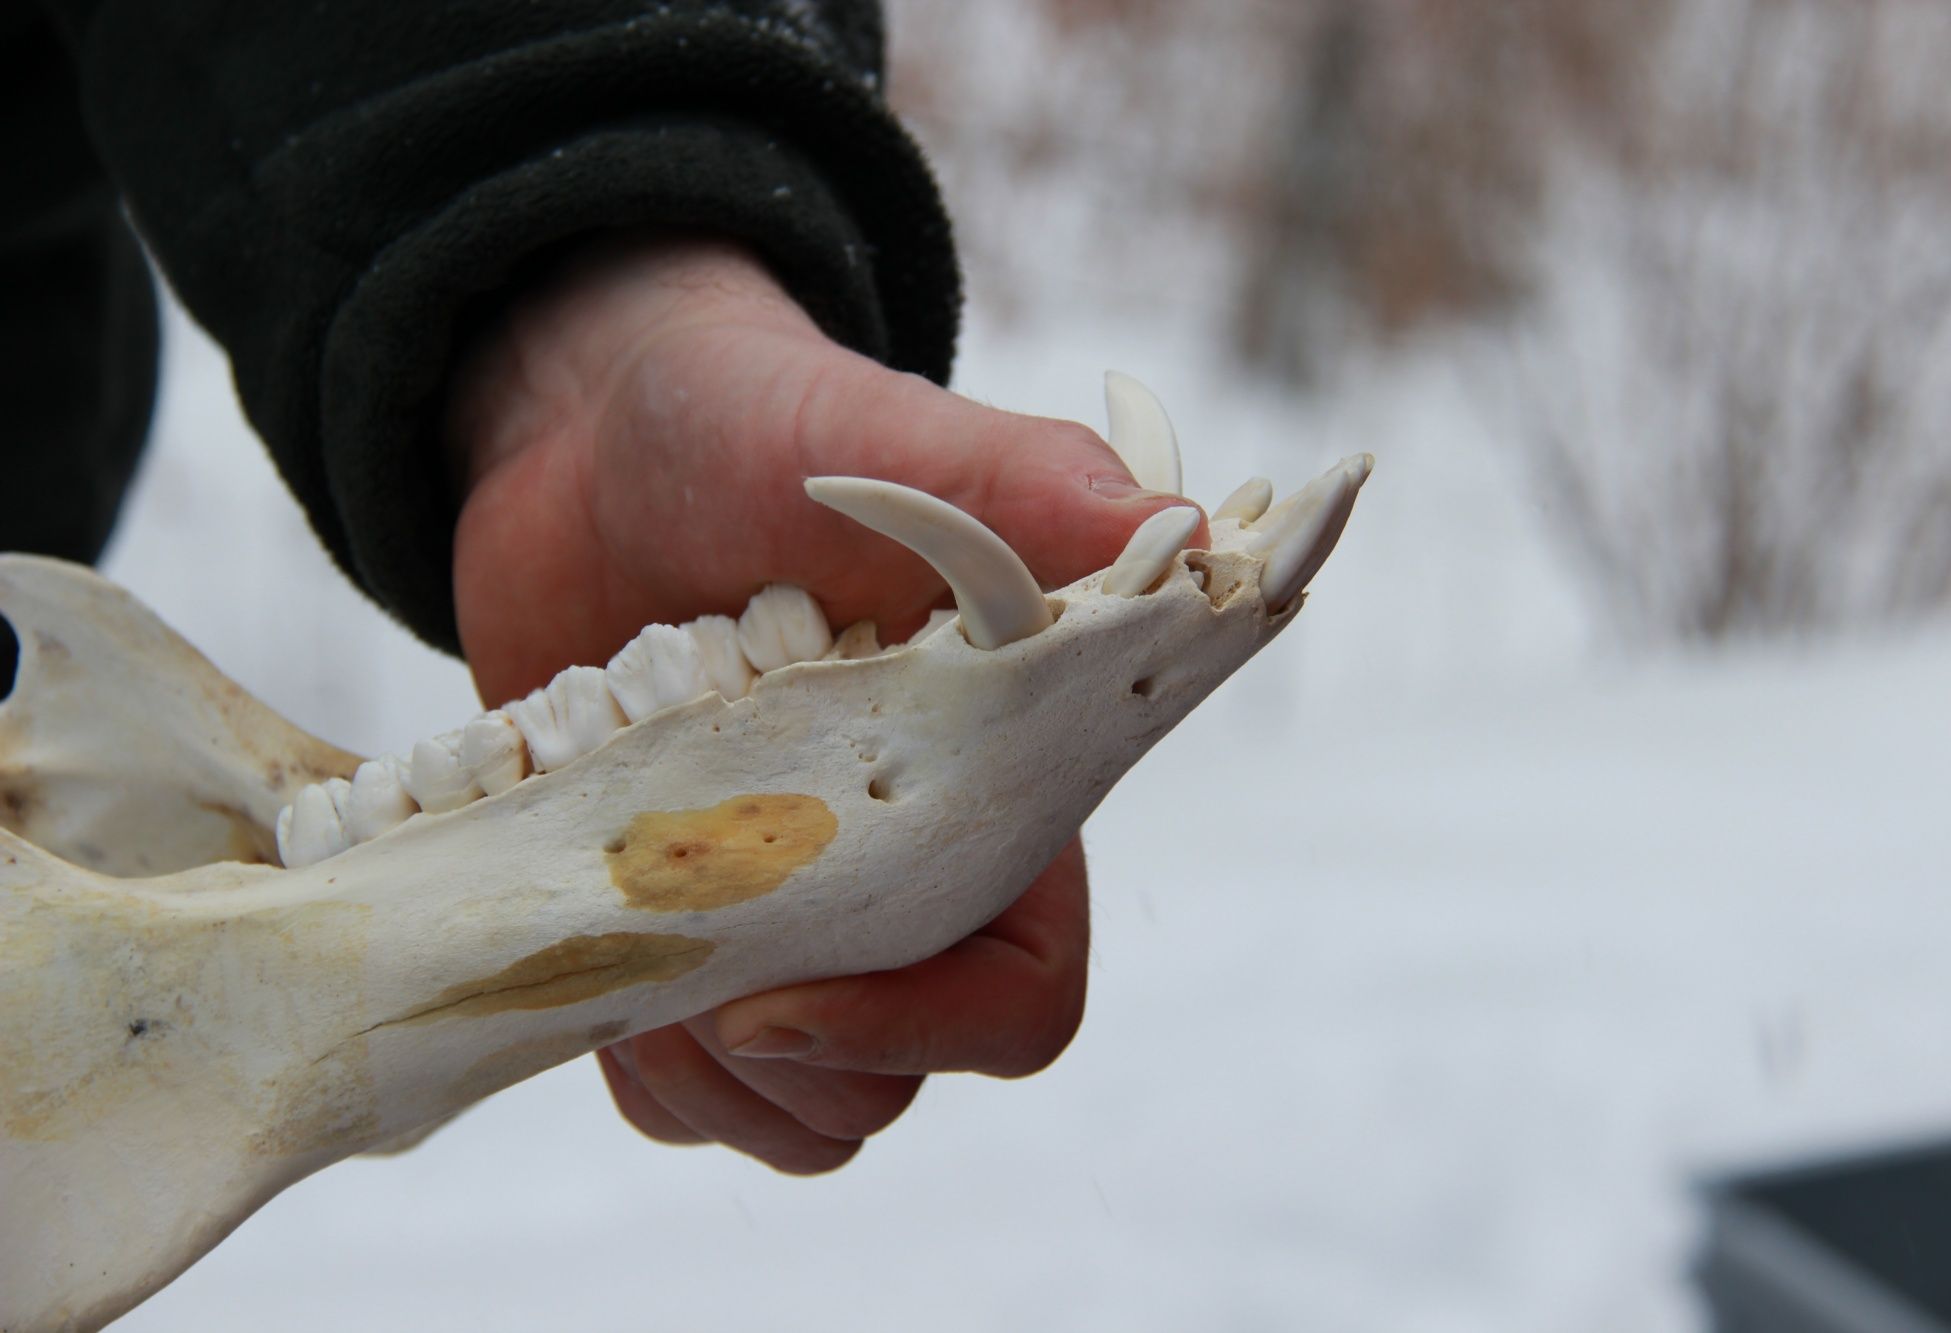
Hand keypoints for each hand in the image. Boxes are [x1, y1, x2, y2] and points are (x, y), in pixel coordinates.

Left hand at [444, 235, 1199, 1172]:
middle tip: (671, 909)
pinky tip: (587, 928)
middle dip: (779, 1042)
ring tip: (618, 903)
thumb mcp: (877, 432)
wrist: (588, 446)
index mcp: (991, 791)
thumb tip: (1191, 539)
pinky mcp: (690, 939)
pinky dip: (629, 1059)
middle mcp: (905, 880)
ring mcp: (792, 921)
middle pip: (894, 1082)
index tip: (778, 991)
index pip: (1024, 997)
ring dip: (693, 1060)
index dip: (925, 1029)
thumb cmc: (747, 425)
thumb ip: (1024, 484)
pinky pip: (682, 1098)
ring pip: (791, 1112)